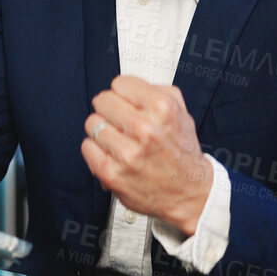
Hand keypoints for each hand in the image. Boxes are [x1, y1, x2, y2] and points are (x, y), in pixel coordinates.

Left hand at [82, 76, 212, 235]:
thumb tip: (127, 86)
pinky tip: (112, 153)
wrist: (189, 192)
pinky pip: (87, 147)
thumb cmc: (182, 152)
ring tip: (119, 139)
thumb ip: (157, 90)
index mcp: (163, 109)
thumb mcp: (181, 112)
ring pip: (92, 124)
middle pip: (102, 101)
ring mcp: (127, 153)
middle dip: (110, 109)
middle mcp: (145, 130)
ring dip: (103, 130)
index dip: (123, 93)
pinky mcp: (112, 174)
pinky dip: (96, 149)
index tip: (127, 102)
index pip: (119, 84)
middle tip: (120, 121)